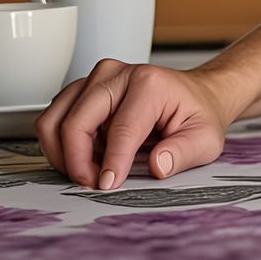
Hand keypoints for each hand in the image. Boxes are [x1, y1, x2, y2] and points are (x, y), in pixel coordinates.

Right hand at [36, 60, 235, 191]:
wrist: (198, 95)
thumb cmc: (198, 114)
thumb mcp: (205, 138)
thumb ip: (183, 153)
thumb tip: (158, 166)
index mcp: (150, 84)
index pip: (120, 130)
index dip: (111, 163)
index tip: (107, 185)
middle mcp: (118, 74)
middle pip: (75, 123)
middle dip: (77, 162)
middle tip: (94, 183)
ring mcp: (97, 78)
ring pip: (54, 120)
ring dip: (64, 153)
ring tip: (89, 171)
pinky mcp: (83, 88)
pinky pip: (55, 120)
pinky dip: (63, 144)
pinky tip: (88, 155)